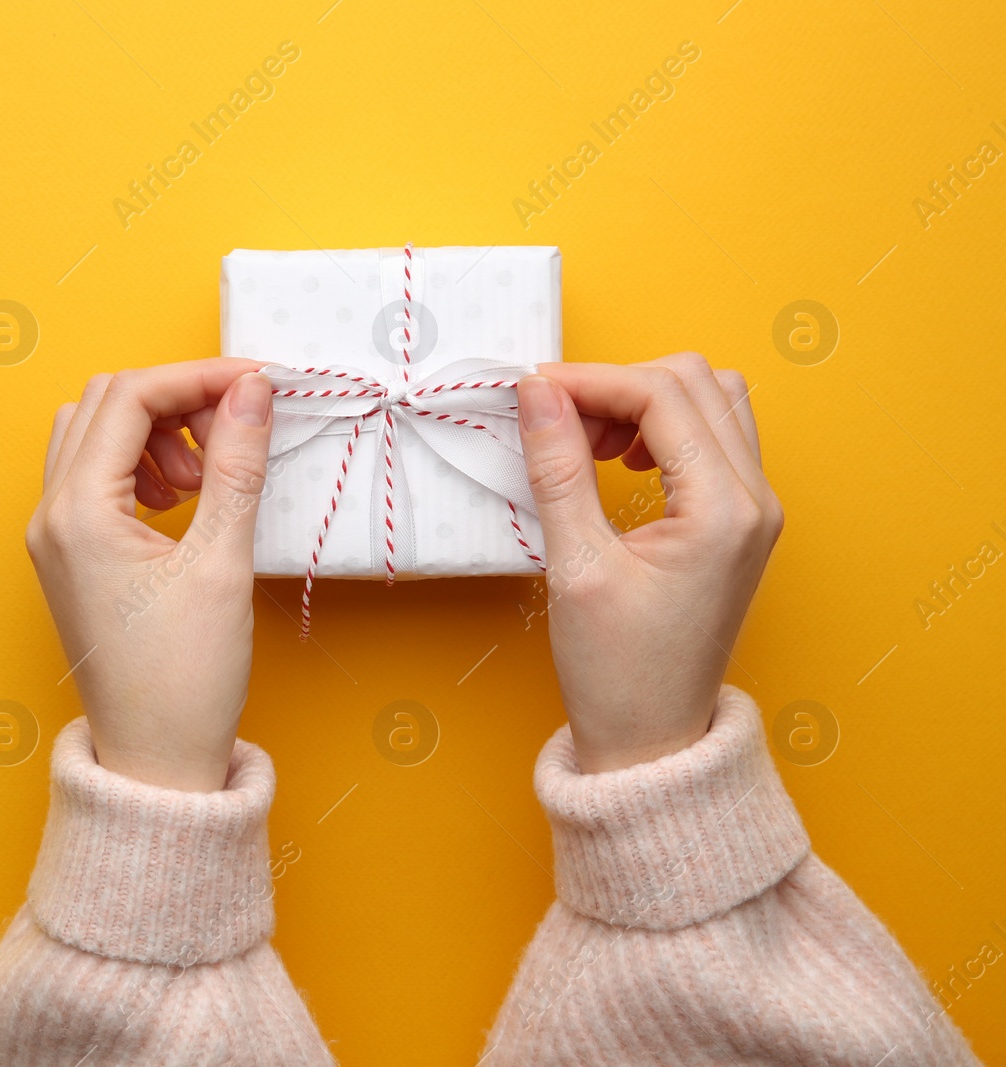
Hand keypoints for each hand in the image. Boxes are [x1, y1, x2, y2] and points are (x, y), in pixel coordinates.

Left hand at [26, 359, 272, 790]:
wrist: (155, 761)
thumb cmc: (184, 681)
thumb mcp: (221, 565)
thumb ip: (235, 466)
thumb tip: (252, 391)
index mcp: (77, 514)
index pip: (131, 397)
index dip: (198, 377)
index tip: (258, 383)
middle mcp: (50, 516)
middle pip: (105, 404)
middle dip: (176, 399)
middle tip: (236, 425)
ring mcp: (52, 536)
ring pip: (94, 434)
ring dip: (155, 432)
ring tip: (206, 478)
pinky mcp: (69, 555)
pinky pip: (93, 475)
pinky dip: (140, 465)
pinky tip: (184, 501)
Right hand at [513, 354, 782, 772]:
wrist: (653, 740)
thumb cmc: (618, 673)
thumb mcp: (576, 567)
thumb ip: (558, 469)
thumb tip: (536, 393)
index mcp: (726, 511)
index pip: (663, 395)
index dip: (591, 381)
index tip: (531, 392)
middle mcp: (756, 499)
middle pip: (695, 382)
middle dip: (616, 386)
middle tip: (555, 422)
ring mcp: (754, 509)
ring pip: (709, 400)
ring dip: (642, 402)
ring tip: (585, 445)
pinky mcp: (738, 520)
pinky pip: (710, 438)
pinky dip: (660, 429)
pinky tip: (616, 464)